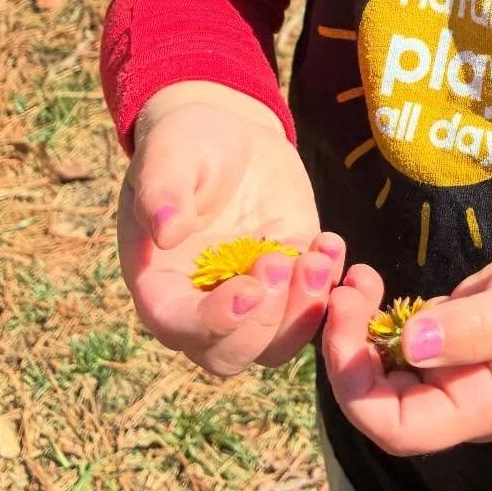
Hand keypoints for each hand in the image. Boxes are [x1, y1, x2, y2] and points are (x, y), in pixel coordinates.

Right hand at [117, 81, 344, 376]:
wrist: (229, 136)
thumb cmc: (185, 145)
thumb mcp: (169, 155)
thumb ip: (162, 191)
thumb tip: (164, 232)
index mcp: (160, 286)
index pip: (180, 328)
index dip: (215, 323)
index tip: (248, 288)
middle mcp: (203, 306)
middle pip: (232, 354)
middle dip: (265, 320)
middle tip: (281, 260)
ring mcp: (252, 299)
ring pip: (278, 344)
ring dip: (304, 311)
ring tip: (318, 254)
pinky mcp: (291, 282)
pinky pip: (313, 310)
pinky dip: (330, 289)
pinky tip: (330, 242)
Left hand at [320, 223, 491, 454]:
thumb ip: (472, 329)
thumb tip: (408, 345)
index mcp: (482, 407)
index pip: (397, 429)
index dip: (356, 387)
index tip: (346, 323)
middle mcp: (463, 400)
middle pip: (380, 406)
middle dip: (348, 354)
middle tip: (349, 288)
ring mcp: (459, 374)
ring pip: (384, 375)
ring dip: (356, 335)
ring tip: (359, 279)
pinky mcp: (456, 343)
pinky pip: (401, 347)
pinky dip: (376, 320)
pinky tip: (374, 283)